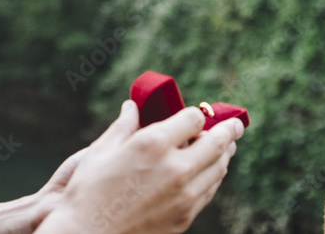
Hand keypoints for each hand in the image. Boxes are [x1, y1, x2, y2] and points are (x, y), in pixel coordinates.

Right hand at [38, 99, 243, 233]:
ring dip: (225, 154)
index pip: (193, 119)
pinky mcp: (184, 217)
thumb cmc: (87, 192)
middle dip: (229, 130)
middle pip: (216, 143)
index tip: (199, 114)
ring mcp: (183, 195)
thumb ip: (123, 126)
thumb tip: (132, 106)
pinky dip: (214, 177)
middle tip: (237, 125)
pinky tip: (211, 172)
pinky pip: (209, 191)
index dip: (197, 114)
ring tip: (227, 147)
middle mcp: (175, 168)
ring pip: (218, 168)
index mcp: (153, 144)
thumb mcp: (101, 151)